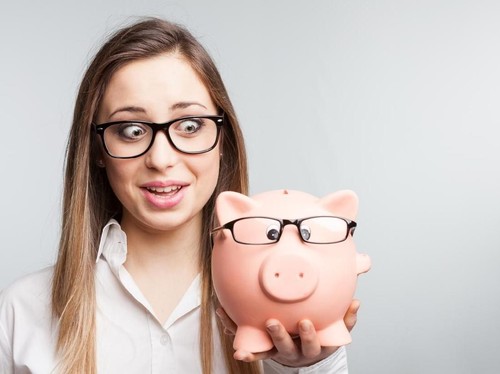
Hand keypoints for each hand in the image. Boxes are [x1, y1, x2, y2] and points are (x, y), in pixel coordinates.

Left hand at [216, 299, 359, 366]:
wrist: (305, 352)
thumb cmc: (321, 335)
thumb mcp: (336, 330)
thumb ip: (346, 318)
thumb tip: (356, 302)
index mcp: (311, 346)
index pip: (311, 344)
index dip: (308, 336)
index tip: (306, 322)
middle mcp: (291, 351)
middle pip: (284, 347)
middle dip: (279, 335)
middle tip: (272, 322)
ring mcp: (274, 349)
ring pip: (261, 346)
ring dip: (250, 337)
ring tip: (239, 321)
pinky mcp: (260, 344)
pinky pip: (244, 338)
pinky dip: (232, 326)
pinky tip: (223, 313)